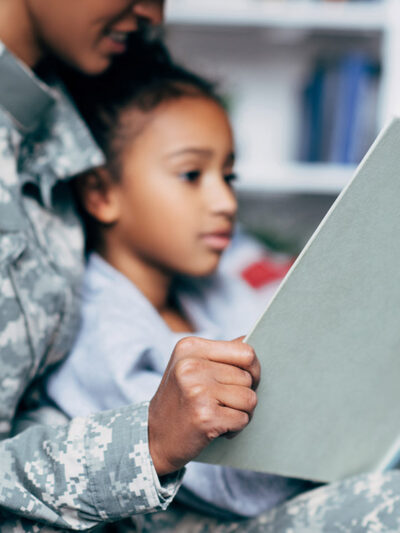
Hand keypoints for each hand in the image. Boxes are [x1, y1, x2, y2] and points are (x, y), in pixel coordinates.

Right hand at [148, 336, 259, 475]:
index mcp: (190, 347)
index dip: (253, 369)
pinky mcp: (204, 416)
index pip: (246, 351)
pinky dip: (235, 428)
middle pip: (248, 377)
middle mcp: (191, 365)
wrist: (154, 437)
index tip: (244, 380)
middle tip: (222, 403)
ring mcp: (197, 390)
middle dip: (243, 394)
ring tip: (219, 414)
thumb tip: (251, 338)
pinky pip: (242, 419)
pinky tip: (216, 427)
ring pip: (249, 398)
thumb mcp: (192, 366)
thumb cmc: (181, 399)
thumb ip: (221, 353)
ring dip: (241, 412)